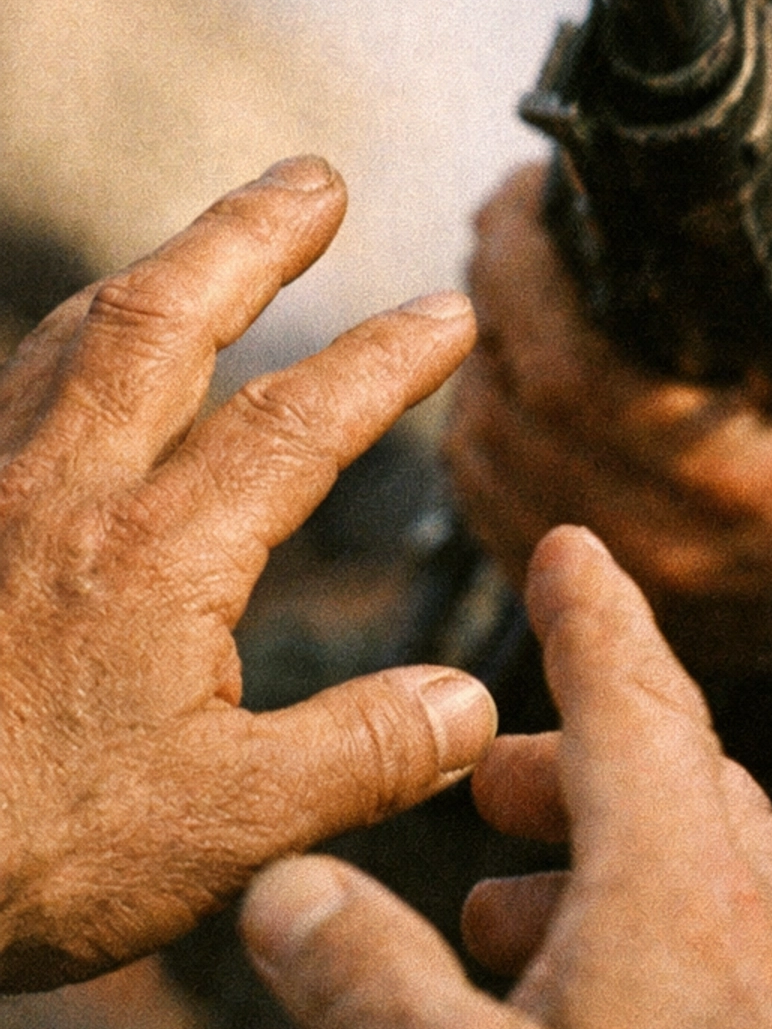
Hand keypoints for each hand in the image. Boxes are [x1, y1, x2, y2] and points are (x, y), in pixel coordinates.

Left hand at [0, 156, 496, 988]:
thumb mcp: (218, 830)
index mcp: (152, 556)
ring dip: (152, 275)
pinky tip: (60, 372)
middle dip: (248, 234)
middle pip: (163, 316)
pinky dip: (50, 357)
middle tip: (314, 176)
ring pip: (67, 340)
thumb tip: (469, 703)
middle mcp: (59, 493)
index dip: (383, 361)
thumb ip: (355, 754)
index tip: (448, 311)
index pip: (294, 423)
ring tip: (202, 244)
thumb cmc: (14, 852)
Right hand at [241, 524, 771, 1028]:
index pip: (635, 699)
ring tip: (505, 909)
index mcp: (687, 890)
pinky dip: (654, 944)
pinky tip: (593, 1028)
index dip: (592, 614)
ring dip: (607, 858)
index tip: (570, 545)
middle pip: (679, 779)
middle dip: (580, 751)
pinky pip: (737, 961)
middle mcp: (769, 924)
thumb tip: (288, 881)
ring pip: (710, 874)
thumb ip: (369, 982)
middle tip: (494, 768)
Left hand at [445, 137, 771, 681]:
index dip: (518, 272)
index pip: (563, 370)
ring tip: (510, 282)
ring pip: (479, 460)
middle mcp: (658, 545)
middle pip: (503, 406)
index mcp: (730, 481)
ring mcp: (616, 588)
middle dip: (489, 293)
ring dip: (475, 360)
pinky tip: (511, 369)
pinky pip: (487, 509)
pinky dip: (483, 428)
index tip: (521, 193)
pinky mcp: (591, 606)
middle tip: (511, 219)